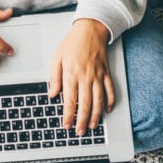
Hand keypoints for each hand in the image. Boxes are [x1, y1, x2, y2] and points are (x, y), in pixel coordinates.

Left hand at [48, 19, 114, 135]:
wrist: (90, 30)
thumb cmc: (72, 43)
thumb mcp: (56, 58)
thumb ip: (54, 77)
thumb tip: (52, 94)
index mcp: (72, 74)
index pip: (70, 100)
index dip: (68, 115)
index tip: (66, 125)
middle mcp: (86, 77)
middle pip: (85, 104)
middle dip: (82, 120)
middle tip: (80, 132)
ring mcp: (98, 76)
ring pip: (98, 100)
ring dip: (96, 115)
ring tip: (92, 126)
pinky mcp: (106, 73)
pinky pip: (110, 90)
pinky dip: (110, 101)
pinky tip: (107, 110)